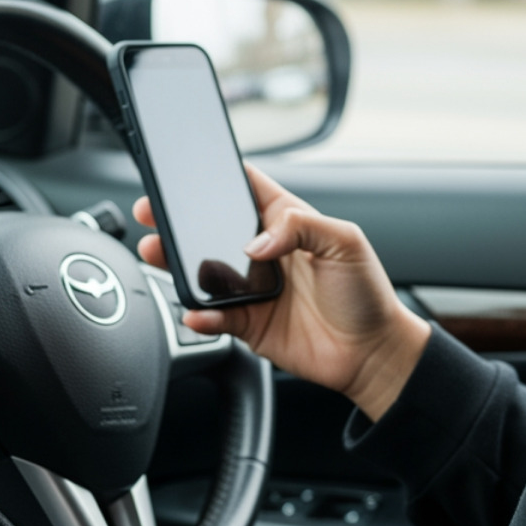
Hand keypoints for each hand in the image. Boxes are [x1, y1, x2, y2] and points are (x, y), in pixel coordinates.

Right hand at [133, 165, 429, 421]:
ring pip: (202, 271)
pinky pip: (213, 316)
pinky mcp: (248, 324)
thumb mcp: (347, 242)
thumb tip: (256, 242)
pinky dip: (199, 314)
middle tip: (151, 212)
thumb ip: (302, 226)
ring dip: (175, 263)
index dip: (217, 177)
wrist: (373, 353)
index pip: (246, 189)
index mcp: (288, 222)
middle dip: (177, 219)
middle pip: (210, 229)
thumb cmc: (367, 294)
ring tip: (155, 253)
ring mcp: (253, 289)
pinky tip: (195, 310)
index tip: (186, 171)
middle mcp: (265, 253)